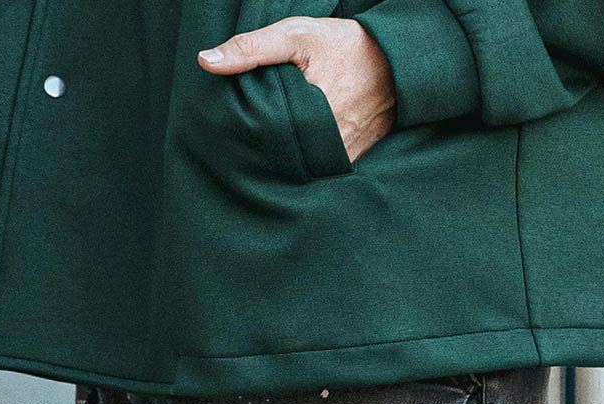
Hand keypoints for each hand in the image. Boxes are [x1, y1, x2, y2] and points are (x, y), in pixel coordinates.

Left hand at [199, 17, 395, 161]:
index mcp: (307, 115)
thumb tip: (206, 61)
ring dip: (285, 156)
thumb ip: (252, 48)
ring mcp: (340, 156)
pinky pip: (321, 167)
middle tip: (246, 138)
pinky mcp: (351, 161)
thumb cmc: (344, 46)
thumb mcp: (296, 36)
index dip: (245, 133)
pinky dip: (307, 159)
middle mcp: (325, 143)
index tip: (234, 126)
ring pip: (299, 165)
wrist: (397, 64)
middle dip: (263, 147)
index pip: (262, 137)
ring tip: (273, 141)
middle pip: (279, 155)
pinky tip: (297, 146)